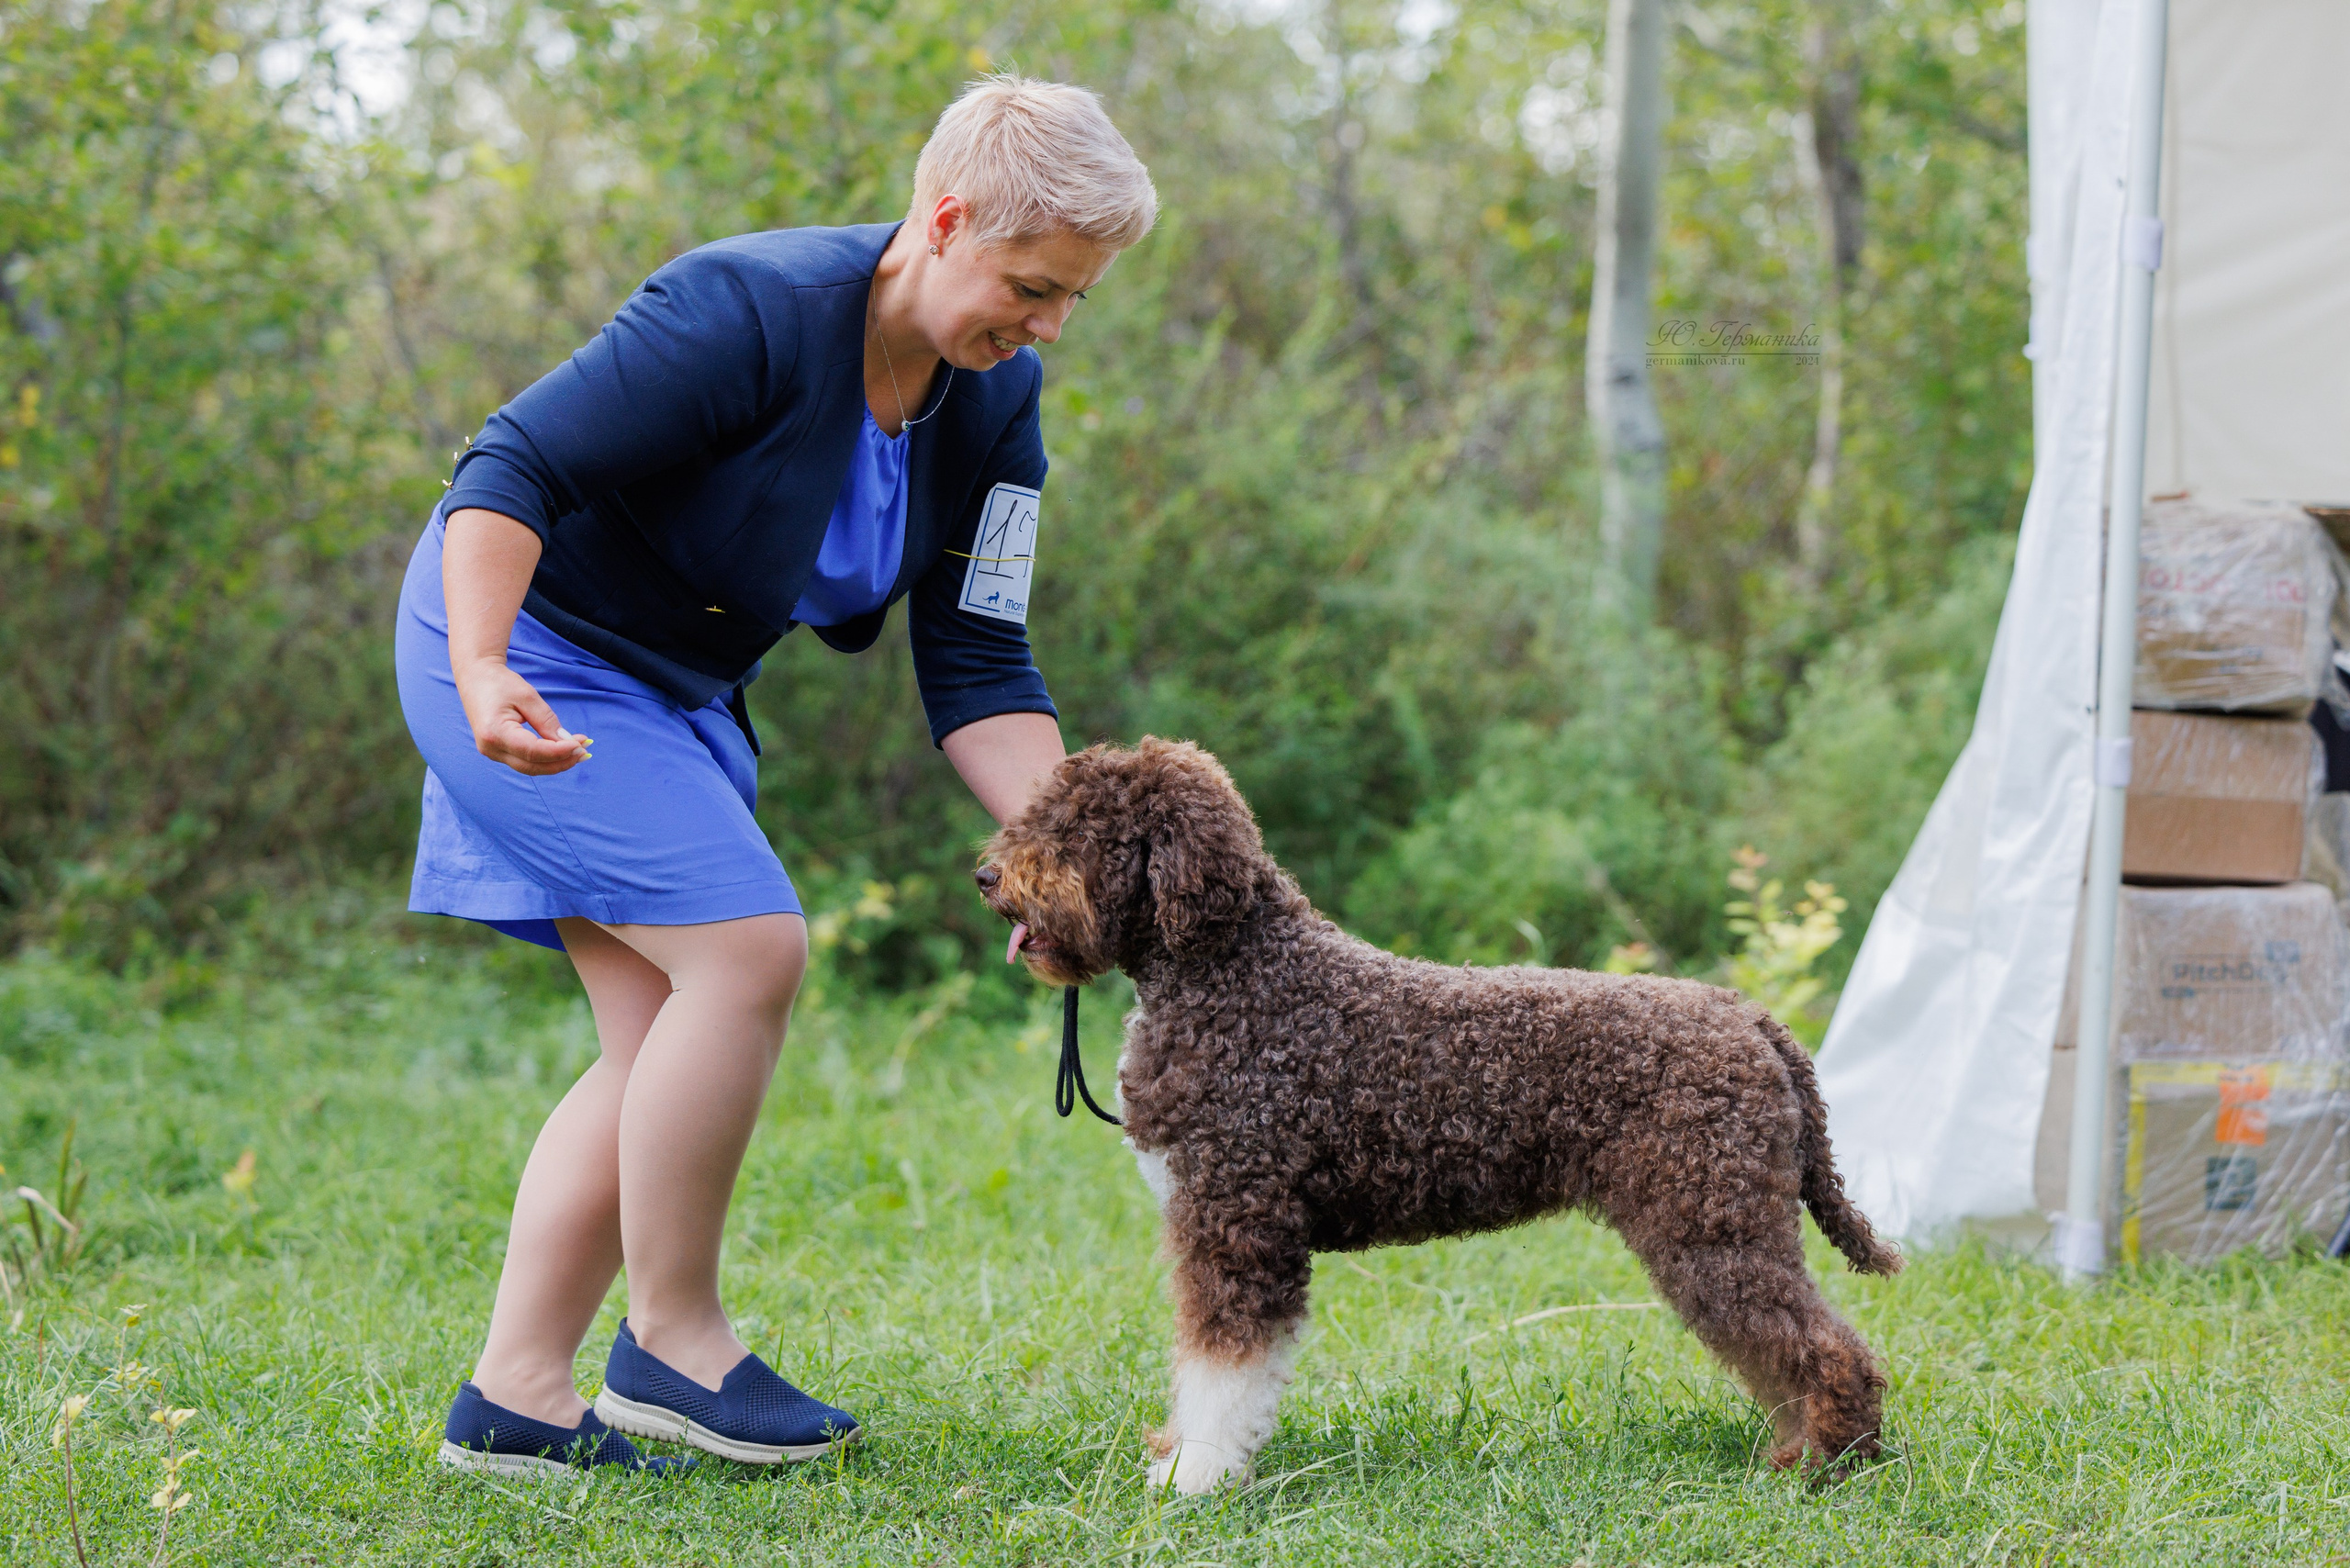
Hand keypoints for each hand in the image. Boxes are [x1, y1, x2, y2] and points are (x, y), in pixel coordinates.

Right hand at [456, 657, 591, 774]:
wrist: (476, 677)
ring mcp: (491, 752)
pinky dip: (544, 759)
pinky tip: (562, 751)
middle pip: (532, 766)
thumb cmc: (500, 683)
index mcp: (494, 732)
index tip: (581, 744)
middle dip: (561, 762)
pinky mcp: (497, 751)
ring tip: (579, 752)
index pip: (533, 751)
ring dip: (555, 763)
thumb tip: (567, 742)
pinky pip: (524, 761)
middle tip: (585, 751)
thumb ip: (546, 721)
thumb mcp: (527, 697)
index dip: (559, 751)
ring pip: (529, 767)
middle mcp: (490, 748)